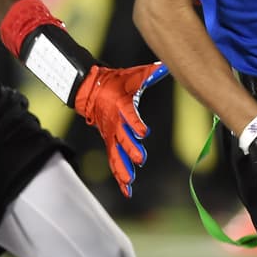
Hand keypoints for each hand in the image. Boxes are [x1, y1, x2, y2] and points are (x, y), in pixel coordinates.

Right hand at [74, 62, 167, 196]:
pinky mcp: (109, 142)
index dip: (136, 124)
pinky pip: (113, 161)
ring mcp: (110, 134)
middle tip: (140, 160)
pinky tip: (127, 190)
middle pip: (123, 139)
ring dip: (123, 169)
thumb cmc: (116, 82)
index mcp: (122, 106)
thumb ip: (150, 74)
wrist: (91, 88)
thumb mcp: (133, 76)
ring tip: (130, 182)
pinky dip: (119, 176)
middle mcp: (115, 123)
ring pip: (116, 155)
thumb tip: (165, 66)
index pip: (129, 116)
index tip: (143, 132)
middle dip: (131, 150)